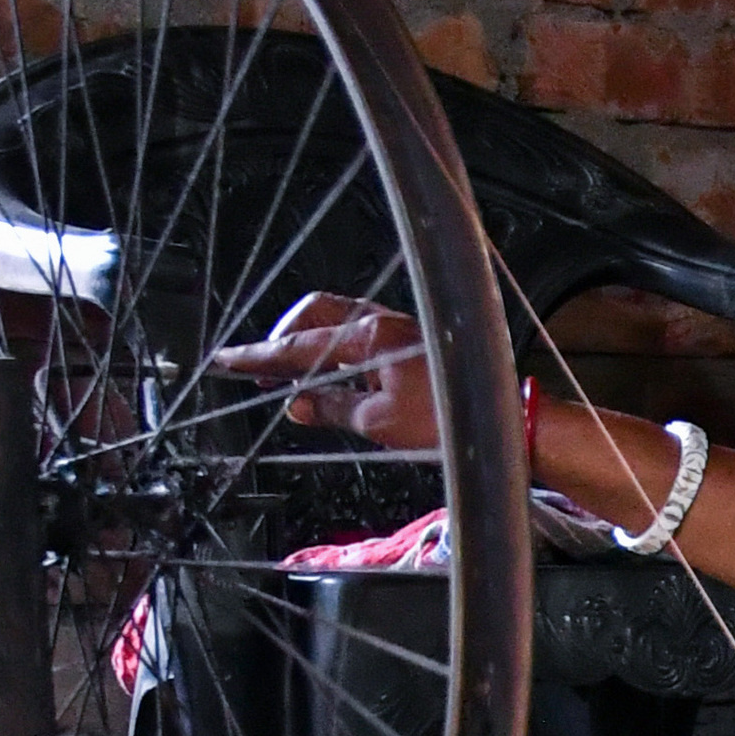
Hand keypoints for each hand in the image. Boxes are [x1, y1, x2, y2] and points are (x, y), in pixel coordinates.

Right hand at [209, 291, 439, 449]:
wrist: (506, 421)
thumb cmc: (453, 421)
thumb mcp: (379, 424)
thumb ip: (331, 409)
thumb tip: (297, 404)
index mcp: (370, 338)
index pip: (299, 345)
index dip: (260, 356)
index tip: (228, 360)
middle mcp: (383, 322)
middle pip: (315, 312)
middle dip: (284, 336)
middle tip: (265, 368)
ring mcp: (398, 326)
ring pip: (337, 320)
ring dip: (311, 342)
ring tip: (294, 376)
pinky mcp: (411, 338)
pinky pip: (359, 332)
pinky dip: (336, 347)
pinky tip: (333, 374)